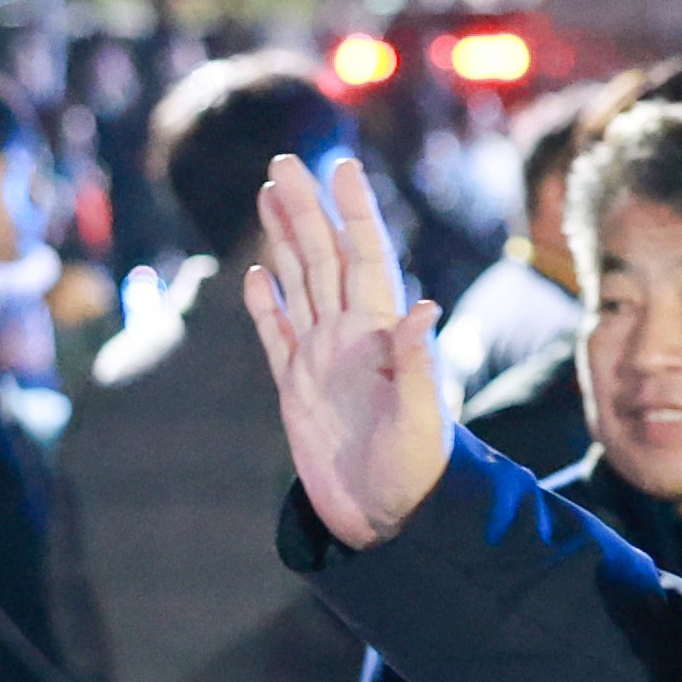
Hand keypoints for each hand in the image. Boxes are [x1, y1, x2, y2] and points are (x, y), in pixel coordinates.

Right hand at [247, 154, 457, 549]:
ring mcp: (321, 358)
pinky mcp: (295, 388)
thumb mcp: (422, 419)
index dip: (354, 212)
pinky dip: (265, 303)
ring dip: (286, 238)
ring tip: (269, 194)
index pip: (366, 257)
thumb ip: (420, 364)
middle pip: (324, 256)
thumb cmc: (415, 472)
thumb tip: (425, 307)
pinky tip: (257, 274)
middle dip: (305, 208)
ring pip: (300, 282)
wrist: (387, 519)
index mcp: (381, 333)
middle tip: (283, 162)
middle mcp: (350, 336)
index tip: (340, 167)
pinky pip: (276, 334)